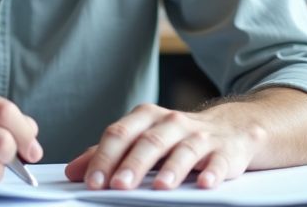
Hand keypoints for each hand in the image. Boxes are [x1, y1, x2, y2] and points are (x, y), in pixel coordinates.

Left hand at [64, 103, 265, 190]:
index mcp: (147, 118)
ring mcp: (201, 135)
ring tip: (159, 188)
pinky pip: (219, 161)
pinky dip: (212, 172)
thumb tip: (73, 172)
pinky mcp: (226, 151)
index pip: (120, 134)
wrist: (233, 127)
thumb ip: (109, 154)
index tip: (91, 182)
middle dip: (133, 164)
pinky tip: (205, 184)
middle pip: (149, 141)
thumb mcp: (143, 138)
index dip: (104, 157)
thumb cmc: (177, 136)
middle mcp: (173, 122)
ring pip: (184, 149)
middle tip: (117, 185)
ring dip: (171, 169)